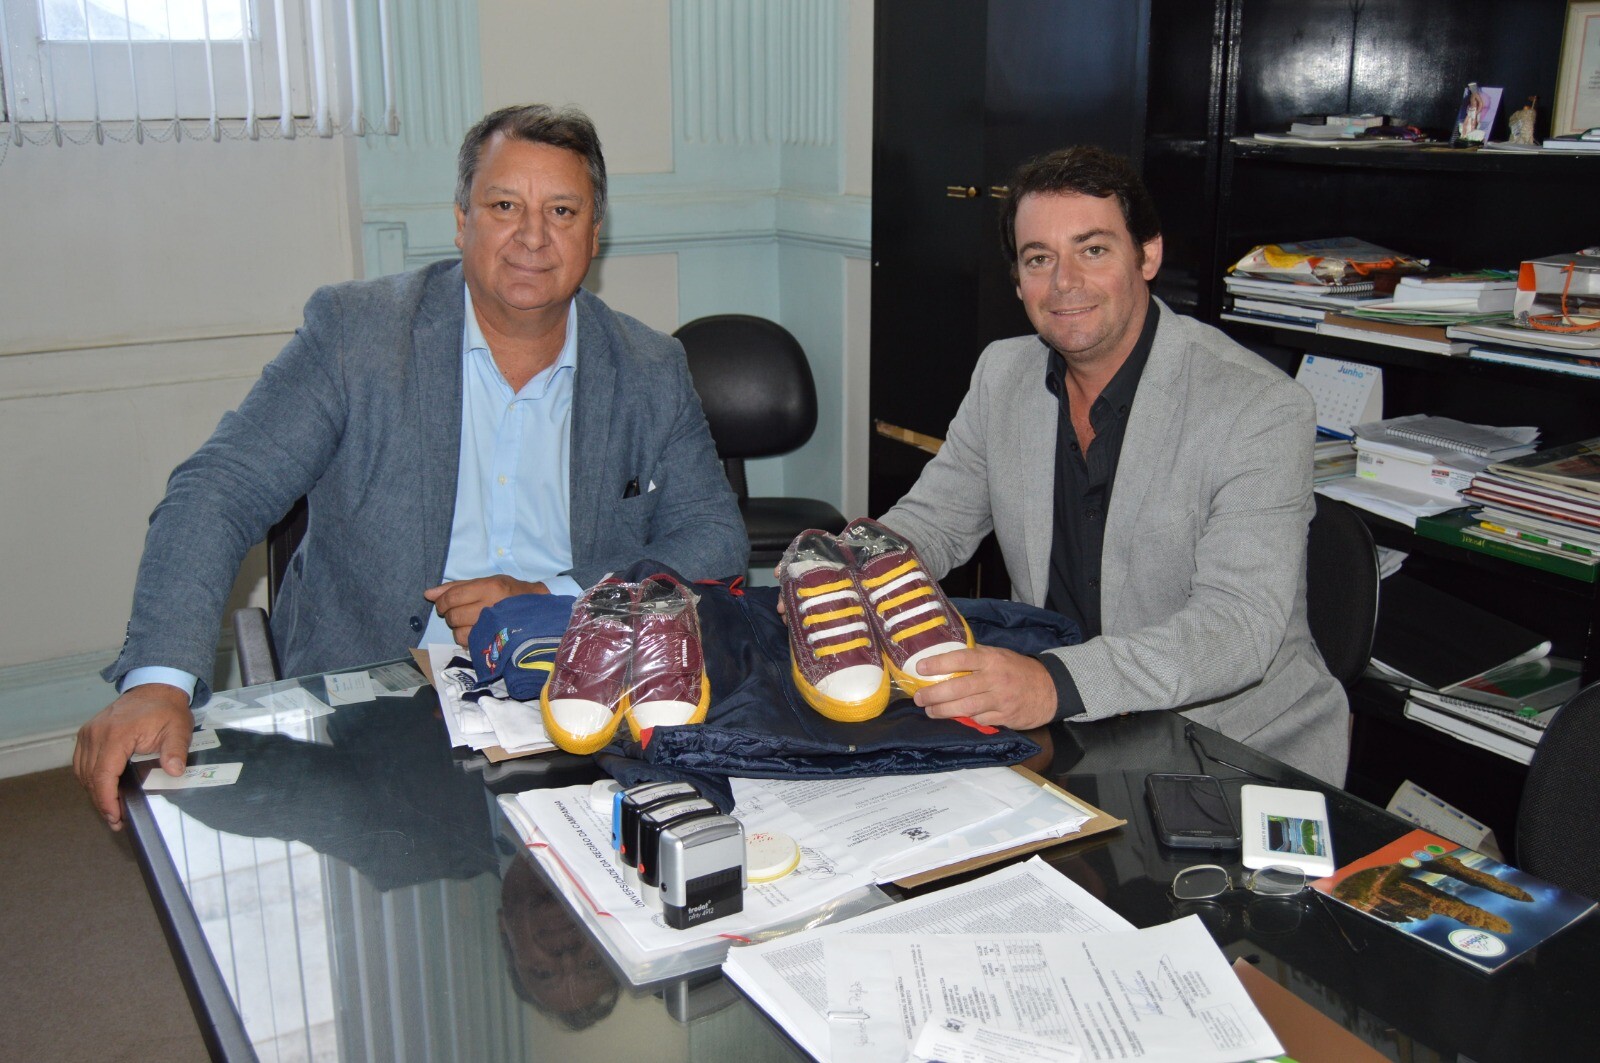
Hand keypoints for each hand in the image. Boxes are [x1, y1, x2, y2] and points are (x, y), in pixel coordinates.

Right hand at [73, 684, 193, 830]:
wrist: (155, 688)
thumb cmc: (166, 709)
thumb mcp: (178, 729)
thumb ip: (175, 751)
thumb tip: (174, 772)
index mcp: (116, 734)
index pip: (103, 775)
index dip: (107, 799)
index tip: (115, 816)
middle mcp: (96, 734)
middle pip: (89, 777)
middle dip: (101, 801)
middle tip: (116, 820)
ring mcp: (88, 733)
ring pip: (82, 772)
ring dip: (94, 791)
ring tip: (111, 808)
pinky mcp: (87, 733)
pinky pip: (81, 762)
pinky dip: (89, 778)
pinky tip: (103, 789)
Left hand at [424, 575, 546, 646]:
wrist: (538, 609)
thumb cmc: (510, 592)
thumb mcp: (486, 581)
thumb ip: (455, 587)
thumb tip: (428, 594)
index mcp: (488, 588)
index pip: (451, 597)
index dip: (442, 602)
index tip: (444, 604)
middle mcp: (490, 607)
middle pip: (453, 616)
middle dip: (450, 615)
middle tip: (459, 612)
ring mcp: (493, 627)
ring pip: (458, 633)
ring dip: (458, 629)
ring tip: (469, 623)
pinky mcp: (495, 642)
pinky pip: (469, 644)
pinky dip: (468, 639)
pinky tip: (476, 632)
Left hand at [911, 645, 1058, 730]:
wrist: (1050, 689)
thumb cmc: (1017, 670)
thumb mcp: (999, 655)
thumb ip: (976, 657)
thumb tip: (945, 658)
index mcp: (992, 659)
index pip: (962, 658)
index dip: (939, 663)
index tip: (920, 668)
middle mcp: (995, 678)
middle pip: (959, 687)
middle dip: (934, 694)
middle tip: (918, 698)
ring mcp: (1000, 700)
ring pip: (966, 708)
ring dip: (943, 711)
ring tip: (930, 711)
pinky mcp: (1005, 717)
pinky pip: (979, 720)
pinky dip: (966, 719)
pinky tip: (956, 718)